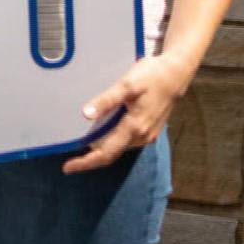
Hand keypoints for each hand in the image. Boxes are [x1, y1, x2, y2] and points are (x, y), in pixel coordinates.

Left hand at [63, 53, 192, 173]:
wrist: (176, 74)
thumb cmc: (151, 76)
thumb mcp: (126, 85)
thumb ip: (106, 100)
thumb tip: (86, 114)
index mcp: (134, 127)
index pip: (106, 153)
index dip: (86, 163)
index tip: (68, 168)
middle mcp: (142, 136)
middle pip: (111, 153)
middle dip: (90, 159)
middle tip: (69, 162)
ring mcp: (148, 135)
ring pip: (119, 148)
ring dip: (101, 150)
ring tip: (80, 148)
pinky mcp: (150, 130)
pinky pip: (126, 141)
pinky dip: (111, 142)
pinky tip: (100, 135)